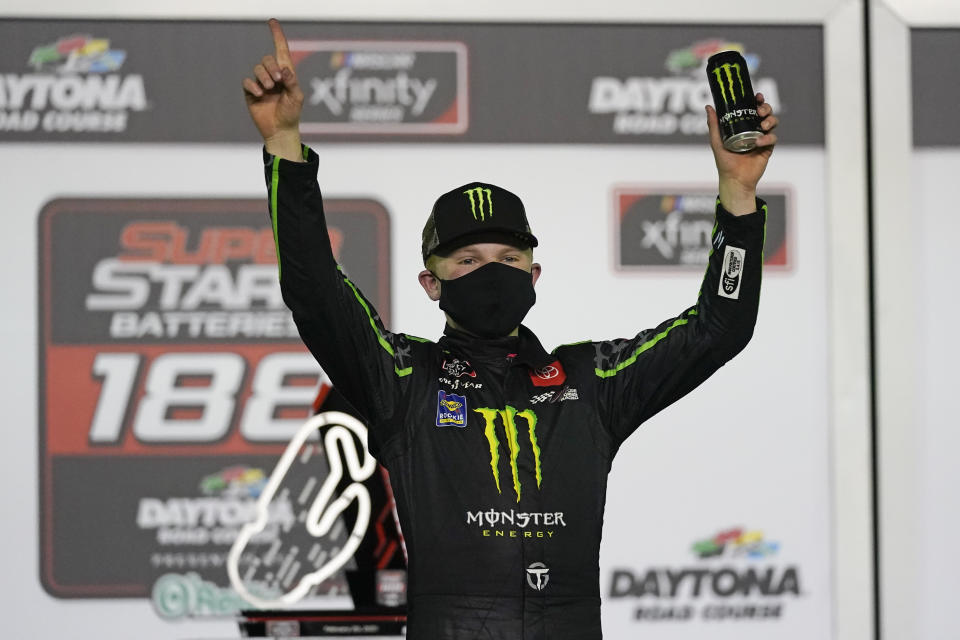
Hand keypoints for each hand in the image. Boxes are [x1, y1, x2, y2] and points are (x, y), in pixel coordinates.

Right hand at [241, 19, 303, 160]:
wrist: (280, 130)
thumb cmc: (291, 114)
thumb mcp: (296, 97)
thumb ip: (292, 82)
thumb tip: (284, 68)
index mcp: (286, 74)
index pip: (281, 51)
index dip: (277, 36)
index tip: (272, 22)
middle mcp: (273, 76)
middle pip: (267, 59)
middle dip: (271, 67)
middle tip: (278, 80)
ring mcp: (261, 84)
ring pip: (257, 69)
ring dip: (263, 76)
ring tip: (268, 89)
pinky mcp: (251, 93)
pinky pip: (247, 82)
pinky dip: (253, 86)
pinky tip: (260, 94)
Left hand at [706, 93, 777, 214]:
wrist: (734, 179)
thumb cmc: (724, 162)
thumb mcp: (717, 141)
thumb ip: (714, 125)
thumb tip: (709, 107)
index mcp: (743, 125)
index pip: (752, 108)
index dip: (757, 100)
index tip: (757, 96)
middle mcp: (753, 130)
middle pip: (765, 112)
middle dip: (766, 108)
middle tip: (760, 111)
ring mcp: (762, 138)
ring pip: (773, 122)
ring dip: (770, 120)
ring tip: (762, 125)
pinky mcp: (768, 148)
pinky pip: (773, 138)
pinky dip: (768, 138)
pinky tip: (759, 142)